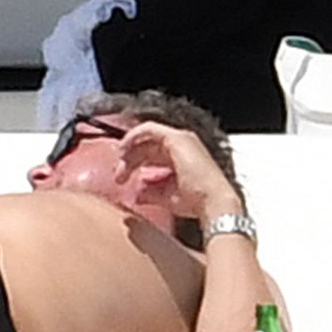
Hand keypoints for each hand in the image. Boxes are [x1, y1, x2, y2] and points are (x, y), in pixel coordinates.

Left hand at [115, 120, 239, 222]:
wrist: (213, 201)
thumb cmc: (197, 201)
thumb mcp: (168, 197)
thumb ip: (151, 192)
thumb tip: (136, 193)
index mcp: (182, 158)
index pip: (152, 155)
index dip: (134, 163)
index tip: (121, 178)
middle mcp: (182, 145)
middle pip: (147, 147)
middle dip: (129, 161)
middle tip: (118, 177)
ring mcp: (180, 139)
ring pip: (146, 139)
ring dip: (130, 151)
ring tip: (119, 168)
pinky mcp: (176, 137)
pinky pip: (148, 129)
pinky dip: (133, 136)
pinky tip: (123, 149)